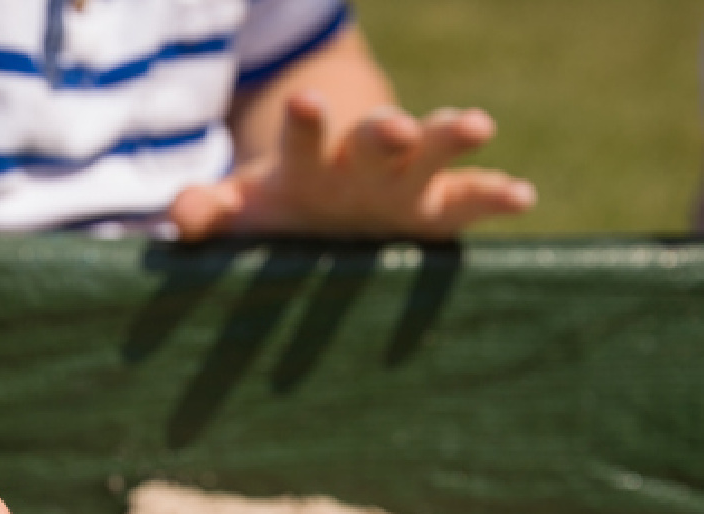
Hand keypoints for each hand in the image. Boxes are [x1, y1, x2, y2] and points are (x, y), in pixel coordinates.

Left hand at [170, 91, 534, 239]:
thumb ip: (211, 210)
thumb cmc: (279, 205)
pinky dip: (494, 195)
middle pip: (376, 137)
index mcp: (308, 162)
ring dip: (449, 139)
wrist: (325, 197)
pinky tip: (522, 195)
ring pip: (430, 153)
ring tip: (476, 124)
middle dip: (386, 131)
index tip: (306, 104)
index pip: (305, 137)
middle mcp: (361, 163)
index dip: (306, 124)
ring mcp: (403, 181)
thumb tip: (181, 219)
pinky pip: (468, 200)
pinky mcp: (435, 207)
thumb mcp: (241, 209)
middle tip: (395, 125)